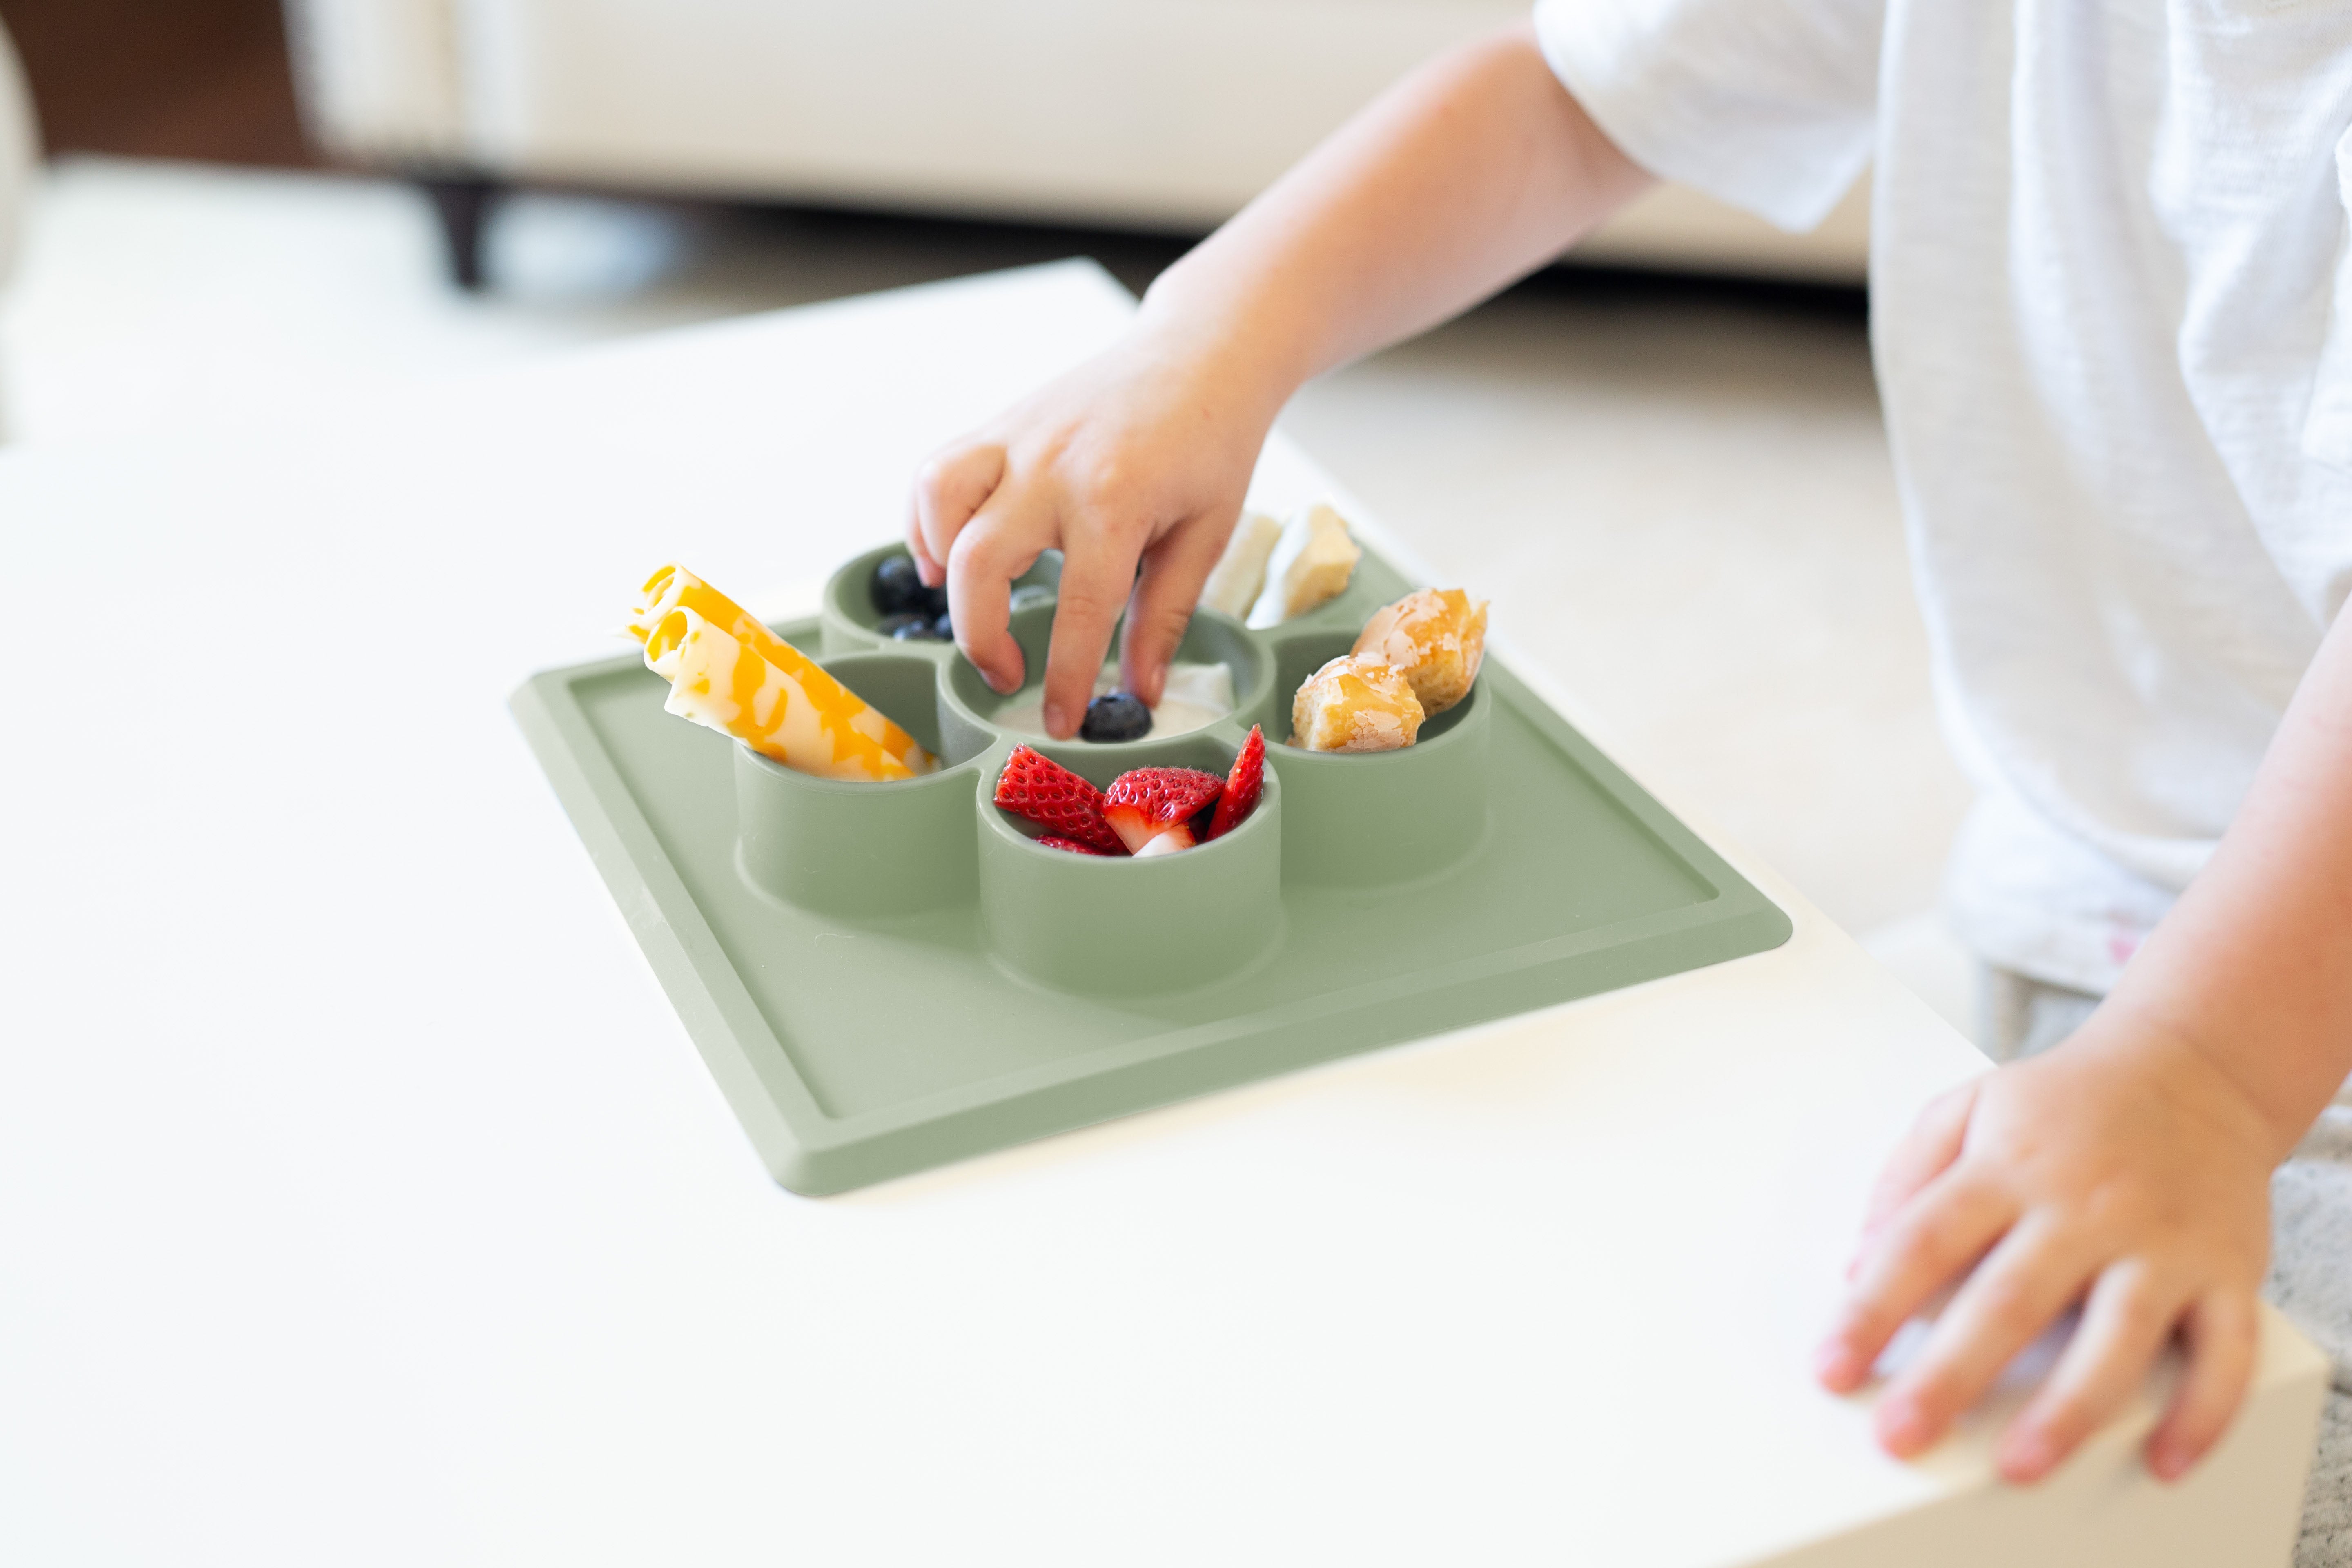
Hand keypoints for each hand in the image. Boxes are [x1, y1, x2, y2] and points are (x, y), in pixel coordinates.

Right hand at [906, 321, 1281, 736]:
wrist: (1201, 354)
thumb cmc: (1211, 444)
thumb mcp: (1206, 536)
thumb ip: (1165, 616)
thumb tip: (1142, 692)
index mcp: (1114, 499)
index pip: (1079, 610)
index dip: (1065, 677)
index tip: (1060, 722)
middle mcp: (1051, 465)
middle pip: (978, 563)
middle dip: (980, 636)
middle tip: (1008, 674)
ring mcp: (1016, 437)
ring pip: (938, 504)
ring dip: (940, 568)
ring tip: (972, 606)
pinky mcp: (998, 424)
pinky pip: (935, 474)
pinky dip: (927, 522)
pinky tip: (950, 556)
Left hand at [1816, 1013, 2280, 1481]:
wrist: (2194, 1067)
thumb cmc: (2067, 1103)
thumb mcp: (1969, 1108)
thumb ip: (1907, 1178)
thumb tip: (1858, 1262)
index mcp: (2007, 1167)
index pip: (1922, 1243)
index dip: (1871, 1310)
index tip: (1832, 1368)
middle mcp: (2083, 1207)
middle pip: (2007, 1300)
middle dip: (1950, 1376)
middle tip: (1901, 1435)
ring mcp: (2160, 1242)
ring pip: (2116, 1336)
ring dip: (2067, 1409)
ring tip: (2019, 1467)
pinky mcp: (2227, 1269)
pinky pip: (2221, 1351)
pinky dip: (2201, 1412)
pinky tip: (2164, 1460)